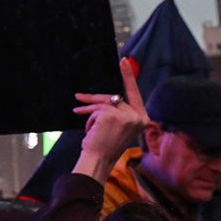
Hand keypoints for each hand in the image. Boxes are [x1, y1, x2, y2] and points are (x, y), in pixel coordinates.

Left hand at [71, 57, 148, 182]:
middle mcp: (138, 116)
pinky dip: (89, 117)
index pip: (135, 93)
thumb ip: (116, 111)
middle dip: (94, 100)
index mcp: (142, 118)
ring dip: (89, 110)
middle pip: (114, 97)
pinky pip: (97, 109)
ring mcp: (127, 116)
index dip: (128, 76)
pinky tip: (90, 129)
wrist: (99, 159)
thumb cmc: (105, 145)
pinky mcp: (113, 115)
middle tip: (78, 97)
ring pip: (103, 103)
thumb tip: (106, 98)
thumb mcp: (116, 126)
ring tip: (80, 116)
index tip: (123, 60)